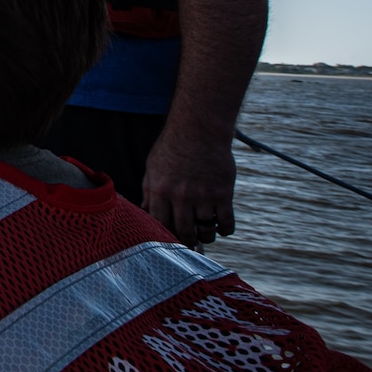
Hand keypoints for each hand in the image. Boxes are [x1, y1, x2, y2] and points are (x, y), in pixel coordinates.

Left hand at [141, 126, 236, 245]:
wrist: (199, 130)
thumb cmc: (173, 147)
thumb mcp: (153, 167)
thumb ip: (148, 191)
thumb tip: (144, 211)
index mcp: (160, 191)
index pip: (160, 224)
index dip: (165, 236)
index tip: (170, 240)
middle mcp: (180, 197)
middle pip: (184, 232)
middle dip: (187, 241)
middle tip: (191, 242)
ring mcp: (203, 196)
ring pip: (206, 231)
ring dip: (206, 237)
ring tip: (206, 234)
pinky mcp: (223, 194)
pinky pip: (226, 222)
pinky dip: (225, 230)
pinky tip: (221, 227)